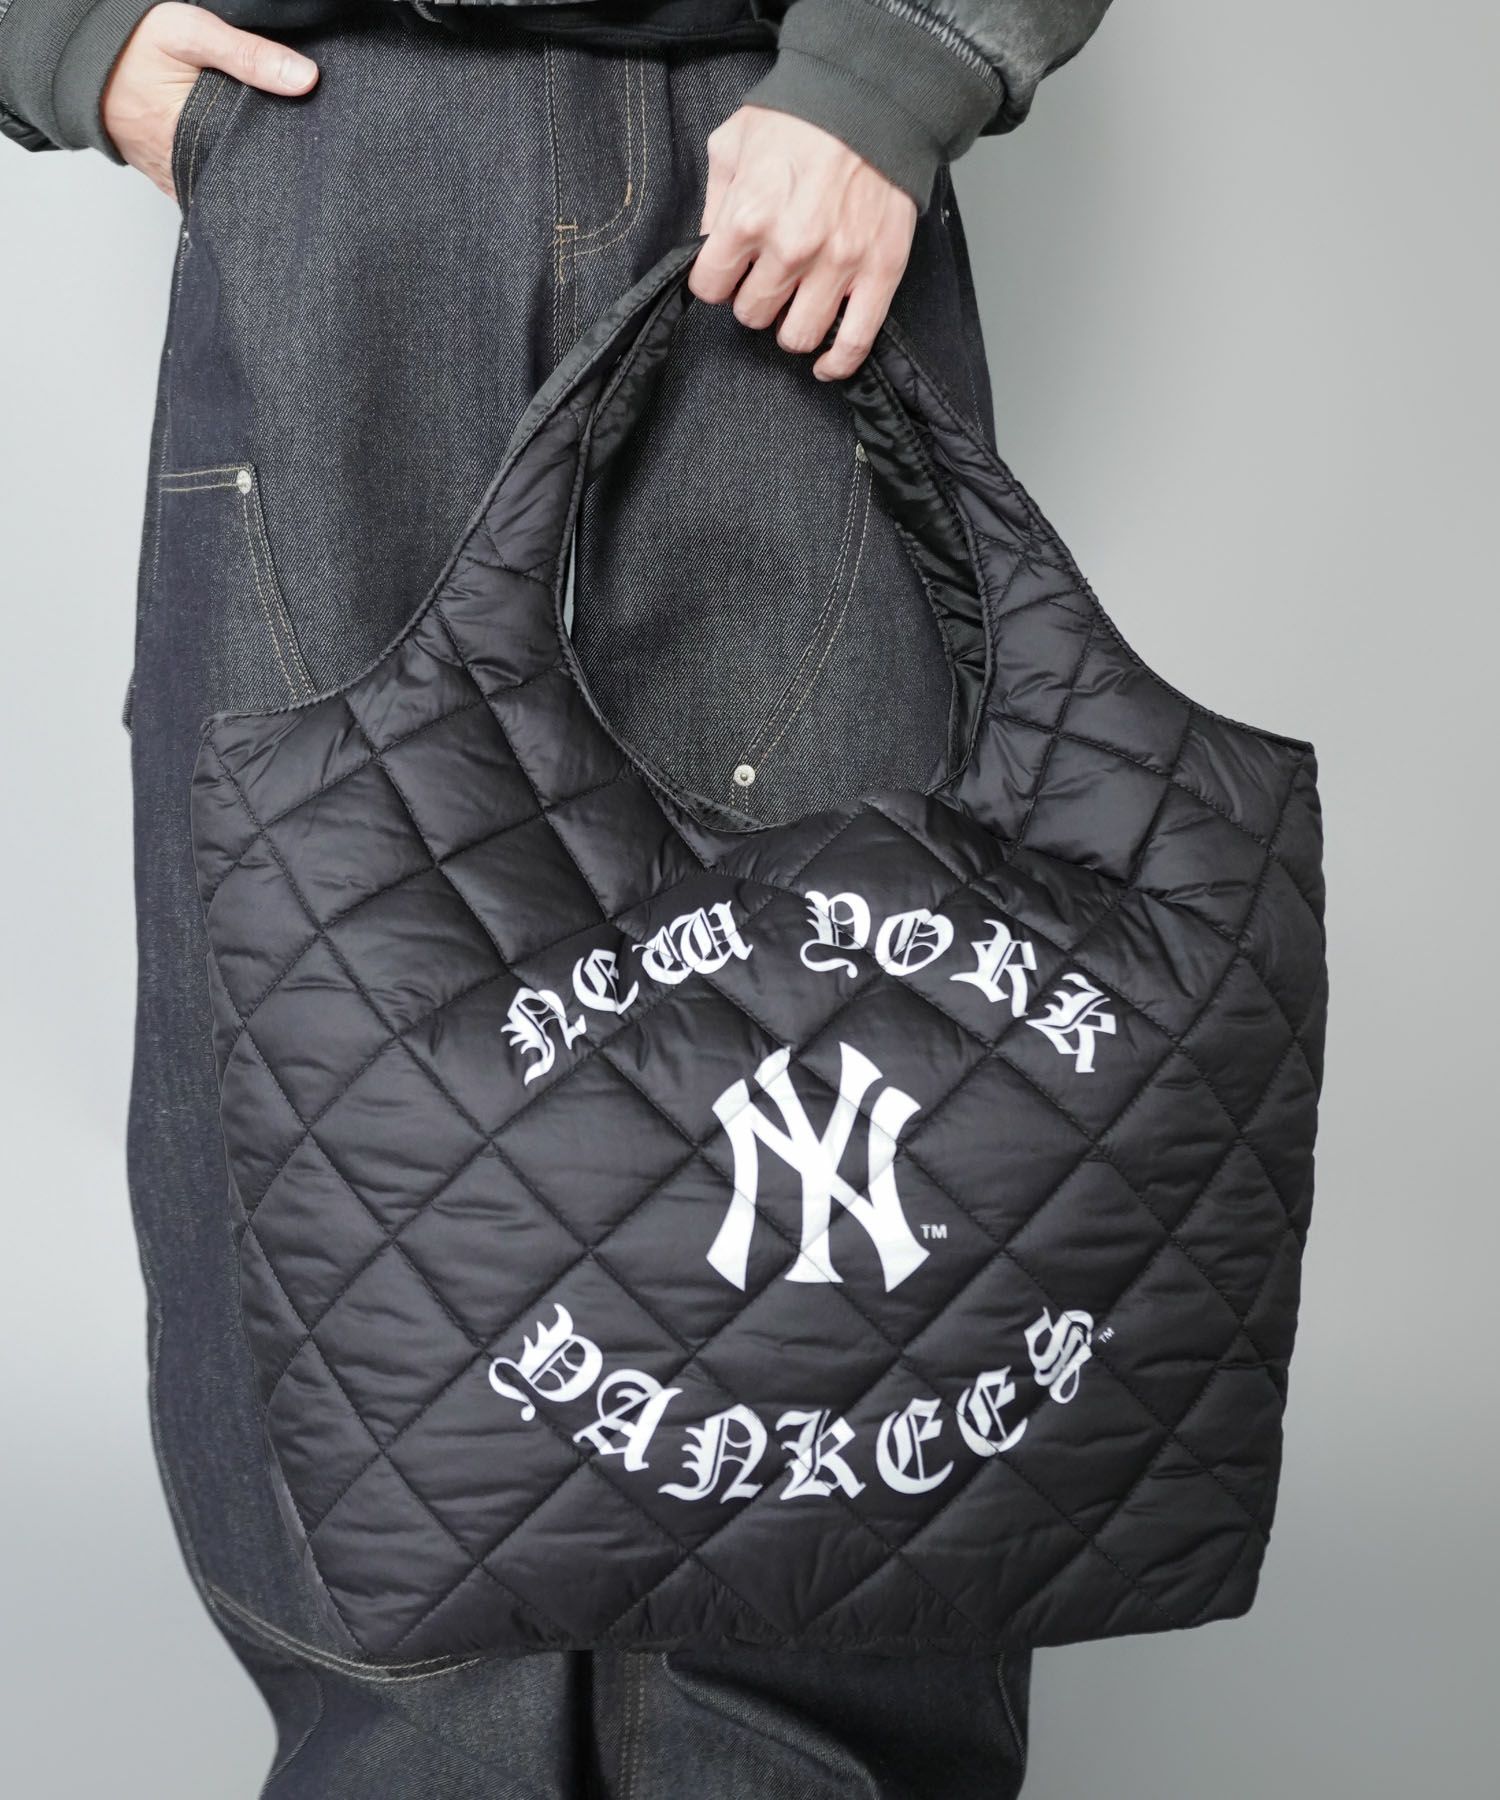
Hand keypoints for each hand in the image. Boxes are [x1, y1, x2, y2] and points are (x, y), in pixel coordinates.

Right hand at [101, 1, 317, 199]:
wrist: (81, 52)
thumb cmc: (130, 42)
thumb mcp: (190, 34)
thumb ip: (248, 55)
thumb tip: (305, 78)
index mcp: (191, 142)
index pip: (255, 164)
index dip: (283, 156)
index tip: (307, 145)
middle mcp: (182, 169)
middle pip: (242, 177)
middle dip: (267, 165)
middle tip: (293, 148)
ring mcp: (173, 176)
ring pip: (224, 184)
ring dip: (245, 169)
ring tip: (268, 151)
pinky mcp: (168, 175)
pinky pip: (204, 183)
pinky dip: (223, 172)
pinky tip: (239, 155)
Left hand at [689, 105, 917, 379]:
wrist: (874, 98)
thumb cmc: (803, 115)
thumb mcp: (734, 142)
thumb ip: (714, 200)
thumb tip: (708, 247)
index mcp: (749, 216)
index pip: (710, 288)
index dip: (716, 281)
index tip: (728, 271)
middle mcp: (791, 248)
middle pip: (752, 315)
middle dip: (754, 299)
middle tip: (767, 277)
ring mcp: (838, 265)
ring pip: (797, 337)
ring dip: (790, 326)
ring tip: (796, 304)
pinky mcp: (878, 274)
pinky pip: (853, 342)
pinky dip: (836, 363)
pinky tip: (824, 364)